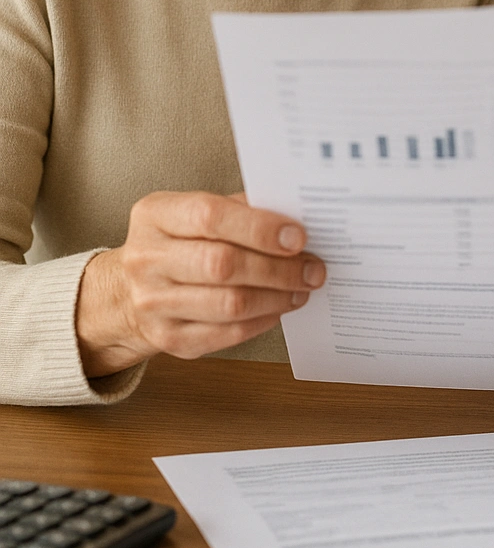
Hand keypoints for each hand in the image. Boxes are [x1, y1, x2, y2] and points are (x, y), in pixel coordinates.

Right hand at [76, 192, 325, 377]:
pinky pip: (226, 333)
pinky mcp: (168, 338)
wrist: (126, 291)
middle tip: (312, 268)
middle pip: (222, 265)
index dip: (260, 228)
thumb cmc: (177, 242)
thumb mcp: (193, 212)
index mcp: (154, 215)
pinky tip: (278, 308)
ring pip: (229, 304)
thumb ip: (240, 209)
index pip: (210, 216)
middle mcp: (146, 259)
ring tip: (301, 288)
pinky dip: (262, 321)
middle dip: (278, 269)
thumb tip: (296, 217)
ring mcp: (153, 303)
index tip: (298, 237)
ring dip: (277, 297)